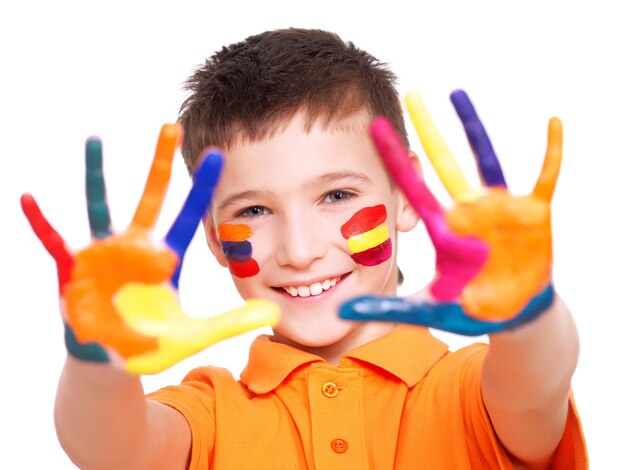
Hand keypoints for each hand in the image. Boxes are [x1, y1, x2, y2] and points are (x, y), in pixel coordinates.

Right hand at [21, 124, 279, 373]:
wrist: (112, 362)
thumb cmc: (151, 344)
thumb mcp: (196, 335)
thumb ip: (233, 322)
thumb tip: (277, 313)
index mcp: (166, 259)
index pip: (191, 217)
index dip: (203, 188)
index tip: (217, 154)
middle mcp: (136, 248)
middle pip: (152, 198)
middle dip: (161, 164)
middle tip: (171, 125)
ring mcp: (104, 255)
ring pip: (101, 207)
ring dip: (98, 174)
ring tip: (96, 140)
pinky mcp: (75, 270)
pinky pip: (55, 242)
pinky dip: (41, 223)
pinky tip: (28, 199)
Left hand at [340, 90, 559, 334]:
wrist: (513, 314)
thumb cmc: (469, 308)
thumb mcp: (427, 308)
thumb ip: (386, 309)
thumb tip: (341, 312)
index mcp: (444, 229)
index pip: (412, 188)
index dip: (394, 160)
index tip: (375, 129)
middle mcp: (468, 211)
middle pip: (444, 164)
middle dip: (427, 132)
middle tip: (410, 95)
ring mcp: (500, 209)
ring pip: (486, 160)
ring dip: (473, 128)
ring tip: (457, 94)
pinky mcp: (533, 214)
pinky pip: (545, 176)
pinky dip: (551, 152)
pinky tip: (553, 123)